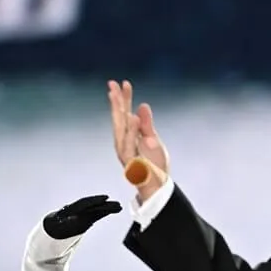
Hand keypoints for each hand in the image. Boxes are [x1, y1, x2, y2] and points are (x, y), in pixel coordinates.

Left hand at [43, 195, 122, 239]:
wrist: (55, 227)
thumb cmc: (56, 225)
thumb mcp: (58, 224)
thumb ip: (63, 221)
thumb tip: (65, 218)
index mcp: (72, 208)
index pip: (85, 202)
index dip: (95, 200)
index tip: (105, 198)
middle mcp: (80, 208)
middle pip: (93, 204)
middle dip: (104, 203)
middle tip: (116, 203)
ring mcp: (85, 211)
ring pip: (97, 208)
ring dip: (108, 207)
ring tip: (119, 207)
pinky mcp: (89, 216)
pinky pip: (99, 213)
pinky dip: (107, 211)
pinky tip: (116, 209)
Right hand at [108, 80, 169, 200]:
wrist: (156, 187)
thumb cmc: (153, 165)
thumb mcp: (153, 139)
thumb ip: (147, 124)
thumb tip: (142, 106)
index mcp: (129, 135)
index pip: (125, 113)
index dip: (124, 98)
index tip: (124, 83)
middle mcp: (124, 143)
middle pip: (118, 119)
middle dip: (116, 102)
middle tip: (114, 84)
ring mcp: (126, 153)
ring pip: (122, 132)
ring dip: (122, 115)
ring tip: (124, 99)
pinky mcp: (131, 163)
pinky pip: (130, 146)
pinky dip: (131, 132)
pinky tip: (134, 119)